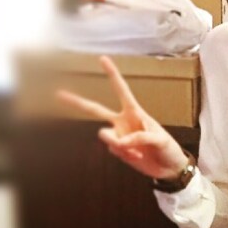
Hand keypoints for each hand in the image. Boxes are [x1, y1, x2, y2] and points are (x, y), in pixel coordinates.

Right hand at [55, 56, 189, 179]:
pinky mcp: (119, 150)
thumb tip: (121, 141)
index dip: (112, 75)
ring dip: (118, 144)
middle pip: (96, 110)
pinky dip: (125, 155)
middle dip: (77, 102)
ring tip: (136, 151)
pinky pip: (114, 150)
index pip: (121, 90)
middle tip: (58, 94)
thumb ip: (141, 138)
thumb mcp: (160, 140)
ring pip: (105, 136)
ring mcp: (119, 136)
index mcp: (135, 112)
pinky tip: (137, 157)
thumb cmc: (169, 149)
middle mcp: (123, 122)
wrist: (169, 169)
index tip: (102, 59)